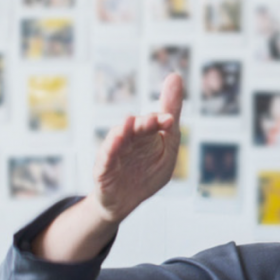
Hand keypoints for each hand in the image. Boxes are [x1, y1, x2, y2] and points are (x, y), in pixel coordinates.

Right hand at [90, 73, 183, 223]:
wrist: (125, 202)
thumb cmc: (147, 174)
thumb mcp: (167, 151)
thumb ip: (171, 122)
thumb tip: (175, 76)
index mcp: (146, 134)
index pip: (154, 122)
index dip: (161, 119)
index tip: (170, 119)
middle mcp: (129, 139)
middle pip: (137, 127)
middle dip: (145, 123)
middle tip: (154, 119)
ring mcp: (115, 153)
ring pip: (119, 138)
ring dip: (125, 130)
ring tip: (130, 122)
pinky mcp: (103, 168)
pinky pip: (106, 157)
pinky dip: (110, 147)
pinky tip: (117, 139)